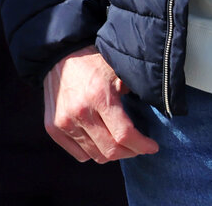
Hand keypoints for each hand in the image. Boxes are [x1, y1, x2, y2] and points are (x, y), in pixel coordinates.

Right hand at [43, 46, 157, 162]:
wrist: (58, 55)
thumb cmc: (93, 62)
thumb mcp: (118, 70)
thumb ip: (135, 90)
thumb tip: (158, 107)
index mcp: (99, 97)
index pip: (124, 135)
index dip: (142, 145)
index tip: (152, 146)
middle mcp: (80, 112)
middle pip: (111, 151)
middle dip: (130, 152)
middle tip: (138, 145)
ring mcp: (64, 122)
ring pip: (96, 155)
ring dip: (112, 153)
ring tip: (120, 142)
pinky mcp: (53, 128)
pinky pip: (79, 154)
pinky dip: (93, 151)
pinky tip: (100, 139)